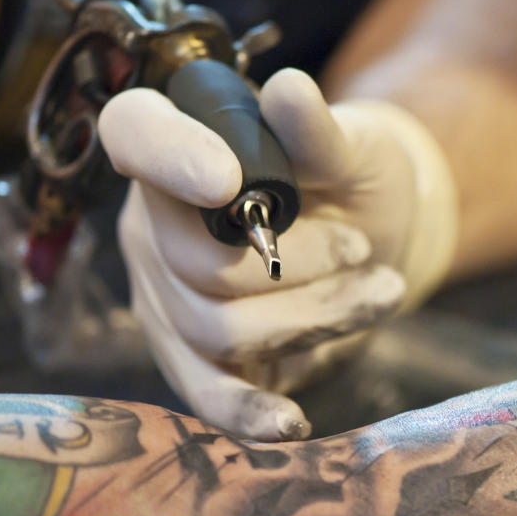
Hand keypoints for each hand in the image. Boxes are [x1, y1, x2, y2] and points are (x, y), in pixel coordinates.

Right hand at [99, 68, 457, 439]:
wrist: (378, 242)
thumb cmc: (357, 183)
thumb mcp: (356, 150)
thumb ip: (321, 132)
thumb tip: (291, 93)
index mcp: (181, 152)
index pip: (136, 136)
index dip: (169, 158)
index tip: (228, 179)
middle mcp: (158, 228)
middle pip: (199, 266)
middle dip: (300, 265)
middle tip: (361, 249)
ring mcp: (170, 299)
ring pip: (219, 330)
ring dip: (316, 318)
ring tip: (380, 292)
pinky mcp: (200, 359)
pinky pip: (209, 395)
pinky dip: (249, 412)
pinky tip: (290, 422)